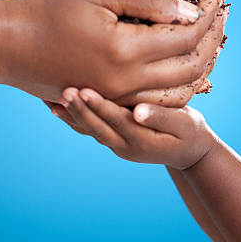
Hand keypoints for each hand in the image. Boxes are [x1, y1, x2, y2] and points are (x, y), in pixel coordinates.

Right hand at [1, 0, 225, 102]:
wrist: (6, 44)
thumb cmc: (47, 9)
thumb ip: (148, 1)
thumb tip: (188, 12)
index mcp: (123, 51)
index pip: (184, 37)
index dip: (207, 16)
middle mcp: (125, 83)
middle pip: (189, 67)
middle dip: (211, 39)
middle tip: (221, 15)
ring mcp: (116, 98)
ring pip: (178, 91)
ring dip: (200, 65)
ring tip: (210, 39)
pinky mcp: (108, 101)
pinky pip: (157, 101)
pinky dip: (178, 84)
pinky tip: (182, 64)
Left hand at [51, 88, 215, 169]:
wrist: (188, 152)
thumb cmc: (189, 132)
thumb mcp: (184, 124)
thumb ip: (162, 117)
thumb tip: (138, 111)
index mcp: (142, 140)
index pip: (117, 120)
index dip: (99, 105)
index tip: (83, 89)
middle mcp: (124, 146)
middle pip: (97, 127)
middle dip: (79, 108)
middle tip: (63, 90)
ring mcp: (117, 145)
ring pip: (89, 130)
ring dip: (70, 114)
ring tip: (50, 98)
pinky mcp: (113, 139)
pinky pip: (89, 130)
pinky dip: (72, 118)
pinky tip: (56, 107)